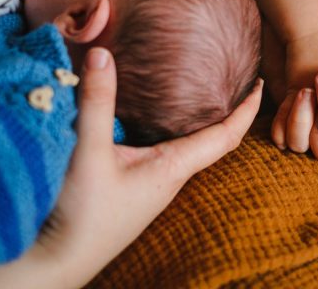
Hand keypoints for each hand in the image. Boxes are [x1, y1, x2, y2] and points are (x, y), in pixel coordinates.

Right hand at [0, 48, 262, 288]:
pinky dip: (171, 128)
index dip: (248, 109)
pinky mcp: (131, 188)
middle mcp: (169, 176)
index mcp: (173, 168)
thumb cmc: (81, 216)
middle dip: (230, 110)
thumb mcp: (89, 154)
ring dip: (200, 119)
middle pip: (213, 140)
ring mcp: (152, 185)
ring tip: (203, 88)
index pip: (226, 136)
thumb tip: (102, 54)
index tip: (263, 82)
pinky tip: (154, 117)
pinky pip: (163, 152)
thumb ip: (96, 103)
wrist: (55, 264)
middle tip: (237, 77)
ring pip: (187, 146)